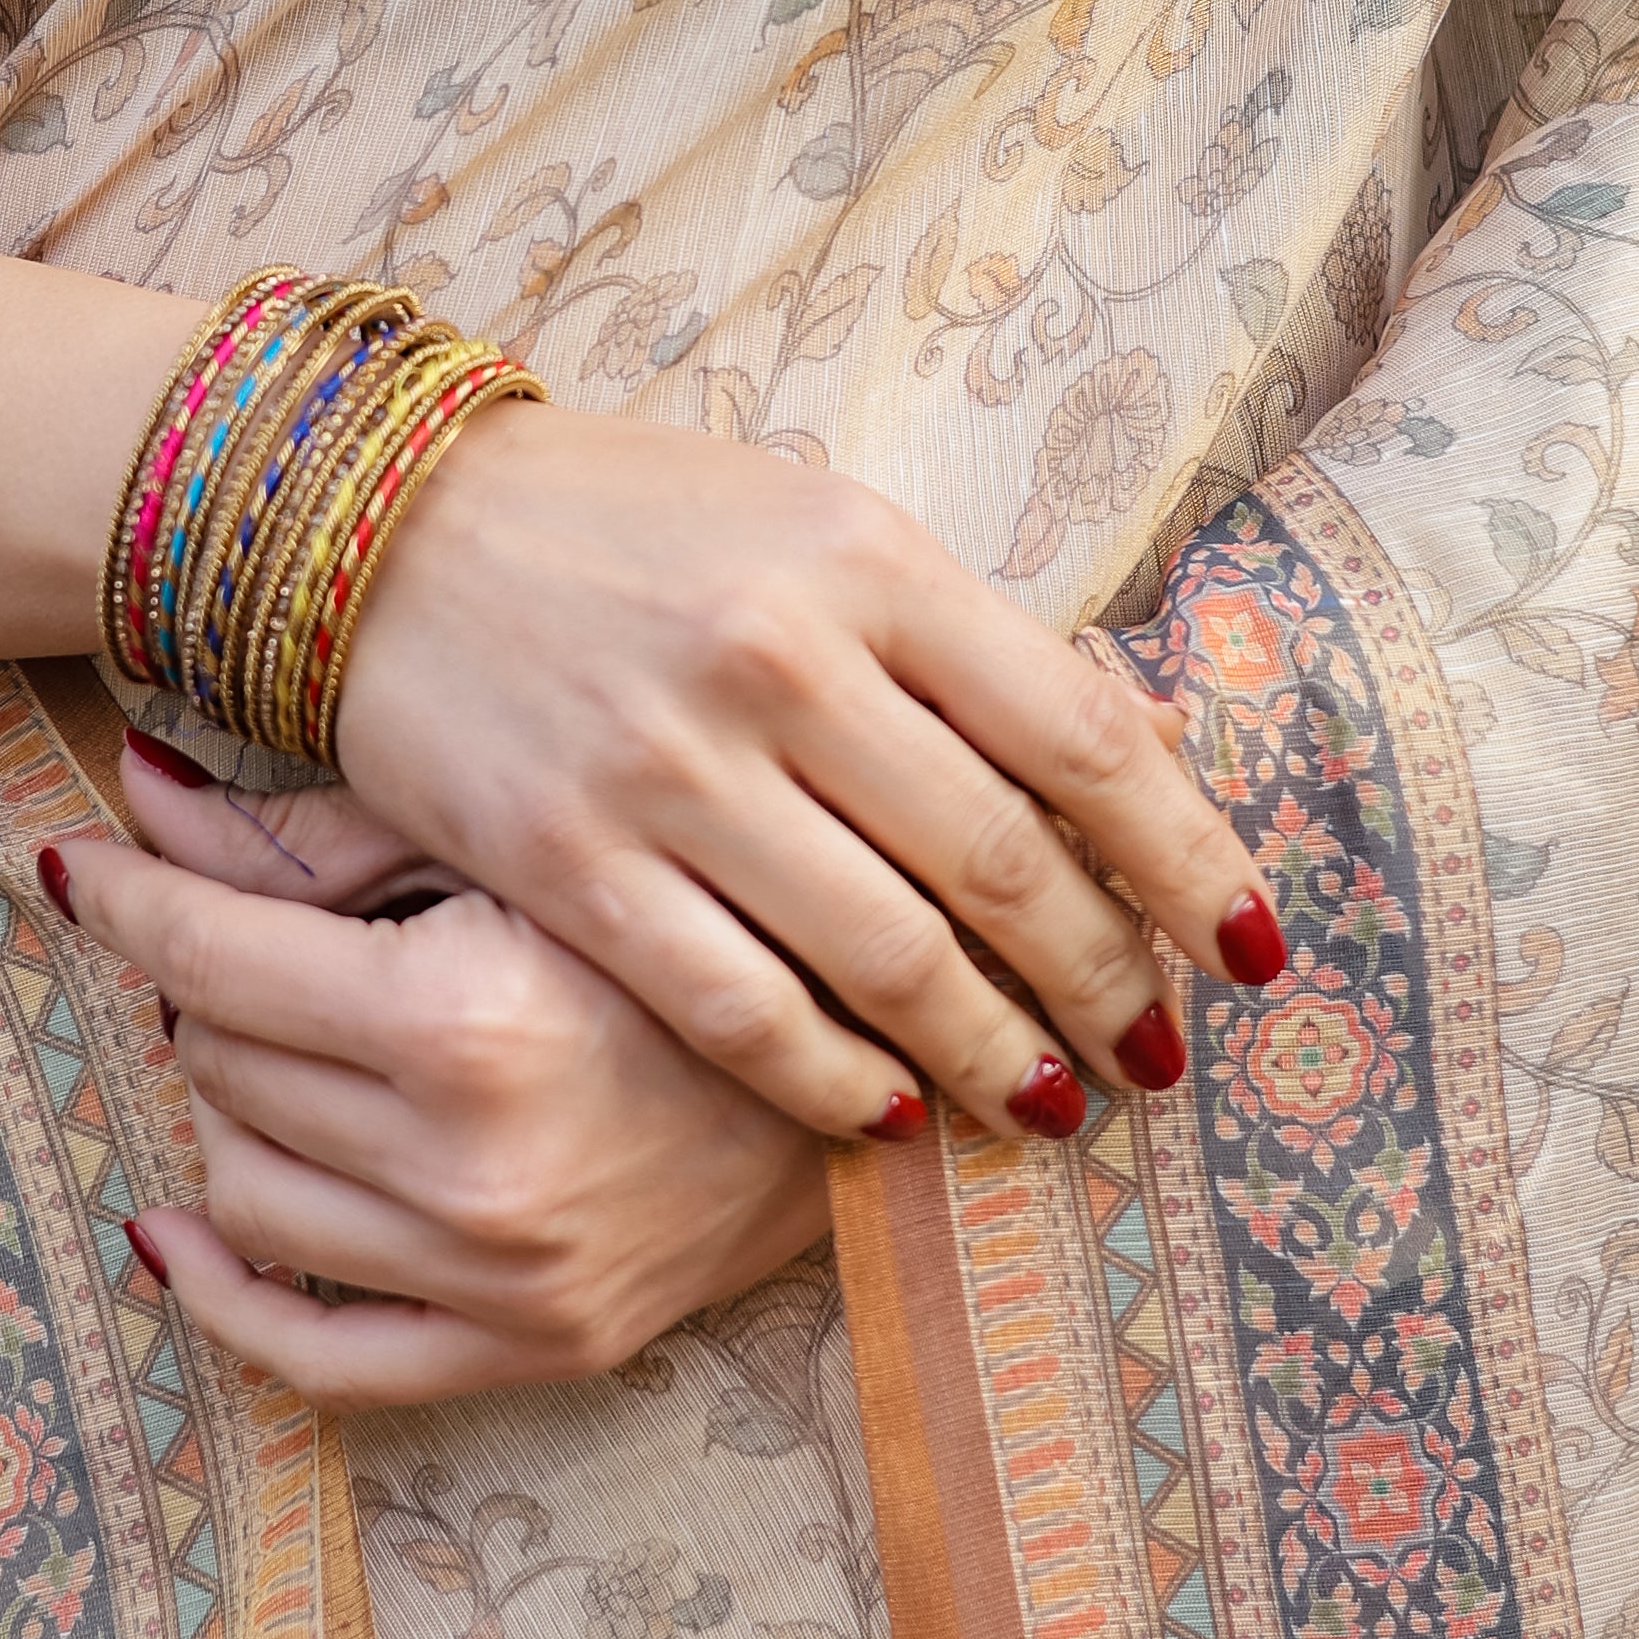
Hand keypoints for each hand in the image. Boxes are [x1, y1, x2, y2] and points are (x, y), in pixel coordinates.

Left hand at [47, 735, 829, 1405]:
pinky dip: (224, 1296)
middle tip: (238, 932)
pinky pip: (318, 1357)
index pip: (211, 957)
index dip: (127, 897)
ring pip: (240, 1192)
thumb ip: (313, 831)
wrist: (886, 1046)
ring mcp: (501, 1276)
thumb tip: (130, 788)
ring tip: (274, 1043)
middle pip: (219, 1064)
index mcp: (467, 1019)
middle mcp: (472, 1167)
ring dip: (227, 1106)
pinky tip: (178, 1231)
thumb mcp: (513, 837)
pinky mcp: (534, 1347)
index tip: (76, 862)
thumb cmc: (697, 907)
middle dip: (207, 986)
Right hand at [329, 399, 1281, 1144]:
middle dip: (1108, 985)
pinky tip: (886, 1117)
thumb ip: (965, 640)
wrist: (385, 520)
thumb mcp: (817, 527)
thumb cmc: (632, 528)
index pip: (1089, 735)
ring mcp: (673, 767)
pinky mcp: (571, 859)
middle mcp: (785, 659)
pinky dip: (831, 1078)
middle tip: (1162, 1060)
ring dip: (990, 1053)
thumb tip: (1149, 754)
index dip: (1192, 861)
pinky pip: (737, 1006)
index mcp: (872, 561)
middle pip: (1004, 865)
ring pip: (887, 956)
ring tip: (1049, 1106)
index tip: (1254, 950)